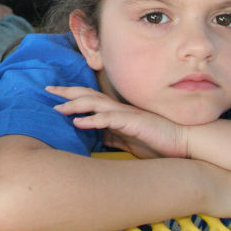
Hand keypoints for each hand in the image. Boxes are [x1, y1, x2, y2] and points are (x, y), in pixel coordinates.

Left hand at [48, 85, 187, 158]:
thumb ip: (112, 136)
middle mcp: (118, 108)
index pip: (89, 99)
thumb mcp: (129, 140)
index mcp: (116, 112)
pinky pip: (108, 119)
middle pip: (88, 95)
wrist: (183, 141)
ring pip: (95, 103)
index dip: (71, 95)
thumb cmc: (157, 141)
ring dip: (75, 104)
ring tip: (58, 106)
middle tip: (47, 88)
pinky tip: (78, 122)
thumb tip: (96, 137)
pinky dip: (92, 119)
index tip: (53, 95)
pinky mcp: (132, 122)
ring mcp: (125, 114)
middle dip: (67, 92)